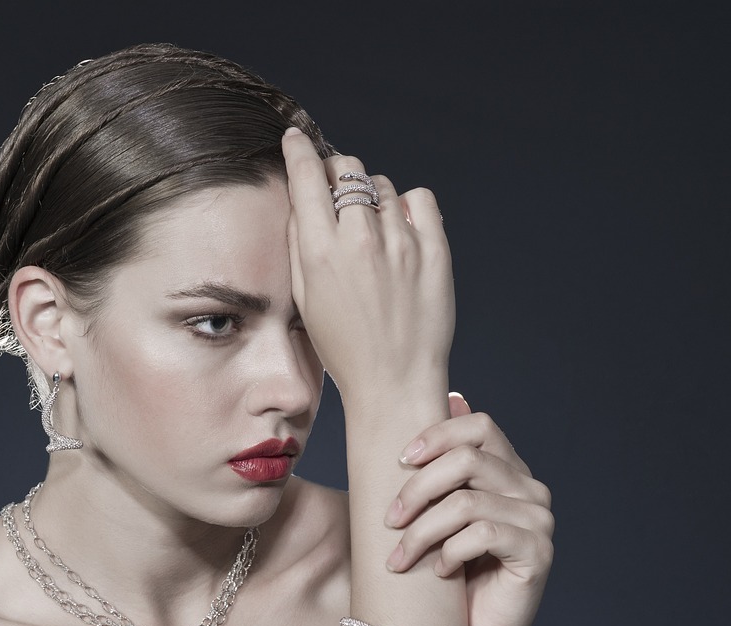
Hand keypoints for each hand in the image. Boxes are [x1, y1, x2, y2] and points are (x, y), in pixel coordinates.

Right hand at [281, 128, 454, 401]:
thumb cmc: (344, 346)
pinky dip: (408, 207)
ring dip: (372, 198)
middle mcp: (361, 241)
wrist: (393, 382)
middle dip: (337, 173)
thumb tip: (302, 201)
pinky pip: (420, 201)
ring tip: (372, 231)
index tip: (295, 138)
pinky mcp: (435, 251)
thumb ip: (300, 243)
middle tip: (337, 193)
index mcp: (321, 252)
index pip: (306, 176)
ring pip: (382, 186)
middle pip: (348, 170)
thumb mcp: (306, 297)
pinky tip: (401, 231)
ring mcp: (402, 244)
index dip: (298, 149)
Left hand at [383, 393, 553, 625]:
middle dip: (417, 487)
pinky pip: (483, 534)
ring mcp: (539, 520)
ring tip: (400, 558)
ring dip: (422, 530)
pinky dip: (450, 551)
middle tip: (389, 520)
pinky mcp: (537, 552)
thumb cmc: (453, 573)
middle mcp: (531, 489)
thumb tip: (451, 397)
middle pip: (467, 460)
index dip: (436, 435)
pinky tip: (439, 571)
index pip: (479, 426)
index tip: (399, 461)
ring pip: (467, 501)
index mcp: (510, 471)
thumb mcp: (440, 513)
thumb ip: (444, 464)